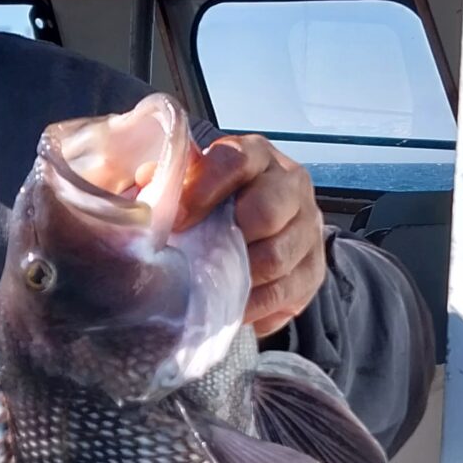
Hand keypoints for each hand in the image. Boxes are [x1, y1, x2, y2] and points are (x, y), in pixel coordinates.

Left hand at [180, 134, 326, 334]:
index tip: (178, 220)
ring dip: (240, 278)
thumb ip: (172, 178)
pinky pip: (287, 291)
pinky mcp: (314, 267)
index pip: (234, 162)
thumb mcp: (192, 182)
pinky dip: (255, 306)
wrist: (256, 229)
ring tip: (212, 287)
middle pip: (267, 211)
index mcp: (255, 155)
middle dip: (229, 239)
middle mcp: (290, 184)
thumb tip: (148, 179)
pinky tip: (233, 308)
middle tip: (200, 258)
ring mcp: (308, 226)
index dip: (203, 190)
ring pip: (278, 257)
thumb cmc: (214, 204)